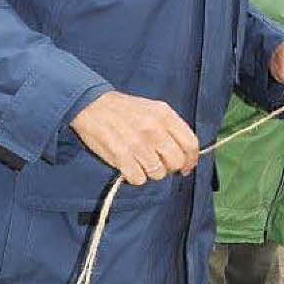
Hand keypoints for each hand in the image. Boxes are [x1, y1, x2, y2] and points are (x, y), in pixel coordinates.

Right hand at [70, 91, 198, 185]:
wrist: (91, 105)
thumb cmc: (125, 109)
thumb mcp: (154, 109)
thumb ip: (172, 128)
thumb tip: (186, 154)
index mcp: (165, 115)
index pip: (190, 144)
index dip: (191, 160)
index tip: (186, 167)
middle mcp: (154, 129)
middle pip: (176, 162)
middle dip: (169, 168)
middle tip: (158, 164)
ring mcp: (138, 144)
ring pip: (158, 174)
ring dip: (150, 173)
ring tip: (139, 162)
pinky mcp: (121, 156)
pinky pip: (139, 179)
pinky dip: (134, 177)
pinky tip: (128, 166)